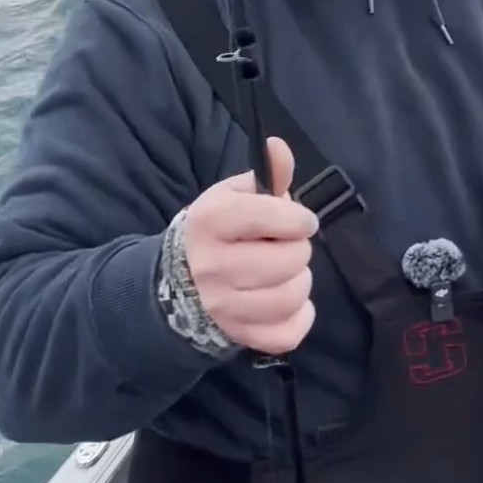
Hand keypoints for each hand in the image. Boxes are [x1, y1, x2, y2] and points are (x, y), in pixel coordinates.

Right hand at [184, 137, 318, 354]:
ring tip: (284, 272)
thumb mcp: (238, 194)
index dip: (299, 217)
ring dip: (299, 281)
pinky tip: (286, 302)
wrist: (182, 279)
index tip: (299, 220)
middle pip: (290, 259)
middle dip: (297, 249)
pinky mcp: (239, 335)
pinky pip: (289, 333)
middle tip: (285, 247)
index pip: (275, 217)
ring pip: (293, 296)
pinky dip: (298, 317)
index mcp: (212, 221)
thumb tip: (280, 146)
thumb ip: (268, 173)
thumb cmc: (221, 230)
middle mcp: (213, 266)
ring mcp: (224, 307)